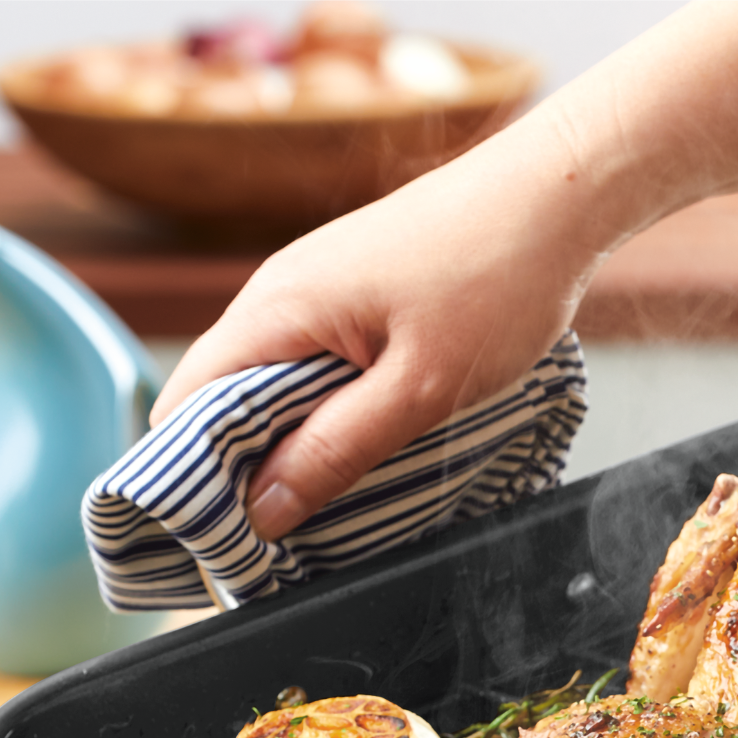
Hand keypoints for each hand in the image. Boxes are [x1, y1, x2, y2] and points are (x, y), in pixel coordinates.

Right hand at [149, 144, 601, 540]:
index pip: (183, 403)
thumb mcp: (419, 389)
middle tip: (283, 538)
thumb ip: (334, 451)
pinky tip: (360, 442)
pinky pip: (310, 359)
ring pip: (269, 380)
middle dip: (240, 469)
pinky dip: (321, 406)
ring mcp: (315, 284)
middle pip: (219, 396)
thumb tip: (261, 511)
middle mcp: (279, 291)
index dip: (190, 476)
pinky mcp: (352, 287)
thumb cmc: (496, 281)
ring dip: (287, 441)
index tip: (229, 540)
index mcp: (276, 310)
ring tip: (324, 503)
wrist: (554, 197)